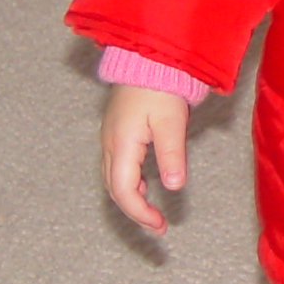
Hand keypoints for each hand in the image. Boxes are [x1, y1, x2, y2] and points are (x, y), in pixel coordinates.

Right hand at [101, 84, 190, 235]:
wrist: (147, 58)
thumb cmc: (160, 86)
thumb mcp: (171, 122)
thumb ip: (172, 154)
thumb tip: (174, 186)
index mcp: (121, 144)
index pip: (123, 190)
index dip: (140, 212)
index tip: (160, 224)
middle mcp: (109, 144)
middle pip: (114, 188)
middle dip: (134, 211)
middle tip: (158, 225)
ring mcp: (110, 138)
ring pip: (113, 179)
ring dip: (130, 198)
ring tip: (152, 212)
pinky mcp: (115, 132)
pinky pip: (116, 166)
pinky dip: (128, 182)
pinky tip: (144, 185)